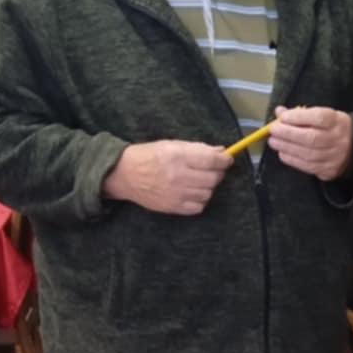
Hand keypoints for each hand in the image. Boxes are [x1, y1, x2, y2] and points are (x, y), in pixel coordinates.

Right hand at [104, 140, 230, 215]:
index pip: (211, 160)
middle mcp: (178, 176)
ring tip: (199, 180)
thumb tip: (221, 151)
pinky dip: (200, 200)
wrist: (124, 175)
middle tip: (213, 169)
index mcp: (177, 156)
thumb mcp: (171, 144)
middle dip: (218, 173)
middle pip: (213, 179)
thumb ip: (197, 148)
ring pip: (208, 194)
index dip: (224, 160)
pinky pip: (198, 207)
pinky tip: (193, 192)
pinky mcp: (173, 207)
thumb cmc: (148, 156)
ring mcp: (176, 194)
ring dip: (208, 187)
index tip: (227, 159)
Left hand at [269, 105, 352, 180]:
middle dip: (288, 134)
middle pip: (311, 138)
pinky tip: (283, 153)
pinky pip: (308, 167)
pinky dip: (292, 160)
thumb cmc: (332, 128)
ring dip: (287, 148)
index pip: (318, 118)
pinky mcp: (329, 170)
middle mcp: (337, 140)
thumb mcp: (323, 115)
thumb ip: (302, 114)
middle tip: (272, 131)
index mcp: (337, 121)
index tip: (282, 116)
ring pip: (308, 154)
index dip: (298, 117)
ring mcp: (334, 157)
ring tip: (273, 142)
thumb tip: (280, 112)